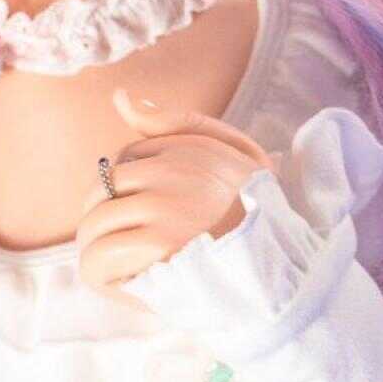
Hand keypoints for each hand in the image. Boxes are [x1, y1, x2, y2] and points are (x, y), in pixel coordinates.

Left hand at [75, 87, 274, 298]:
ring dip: (99, 249)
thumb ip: (174, 122)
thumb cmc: (258, 213)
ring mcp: (167, 209)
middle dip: (104, 217)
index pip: (124, 160)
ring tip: (125, 268)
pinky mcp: (159, 246)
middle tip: (129, 245)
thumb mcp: (231, 153)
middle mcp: (176, 172)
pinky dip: (103, 276)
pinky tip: (126, 285)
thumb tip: (119, 96)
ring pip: (93, 225)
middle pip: (100, 191)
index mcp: (192, 149)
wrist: (289, 270)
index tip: (152, 215)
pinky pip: (97, 259)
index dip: (129, 191)